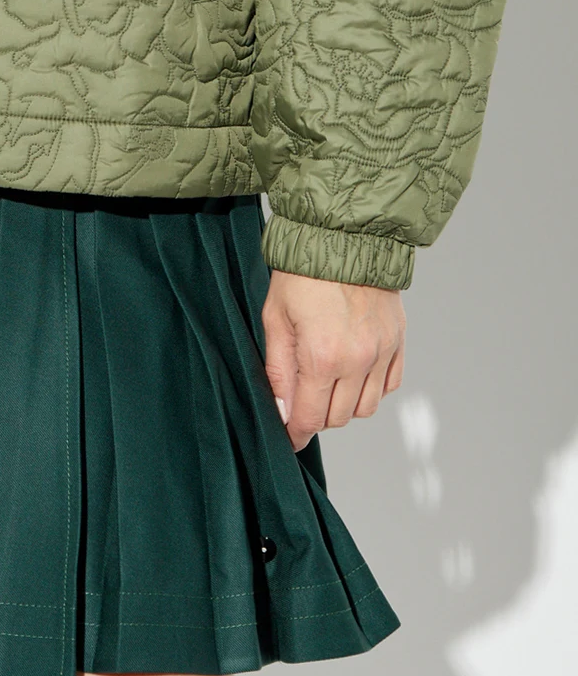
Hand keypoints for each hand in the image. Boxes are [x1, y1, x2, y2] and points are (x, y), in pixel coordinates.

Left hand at [261, 271, 404, 451]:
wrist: (344, 237)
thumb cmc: (302, 274)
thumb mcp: (276, 318)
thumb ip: (278, 369)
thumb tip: (281, 409)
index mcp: (322, 357)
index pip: (310, 417)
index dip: (295, 434)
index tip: (288, 439)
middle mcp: (358, 361)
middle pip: (338, 417)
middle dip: (316, 417)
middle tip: (301, 402)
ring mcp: (382, 352)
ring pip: (366, 408)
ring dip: (344, 406)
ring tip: (326, 386)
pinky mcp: (398, 342)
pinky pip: (389, 385)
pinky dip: (371, 389)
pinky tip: (353, 374)